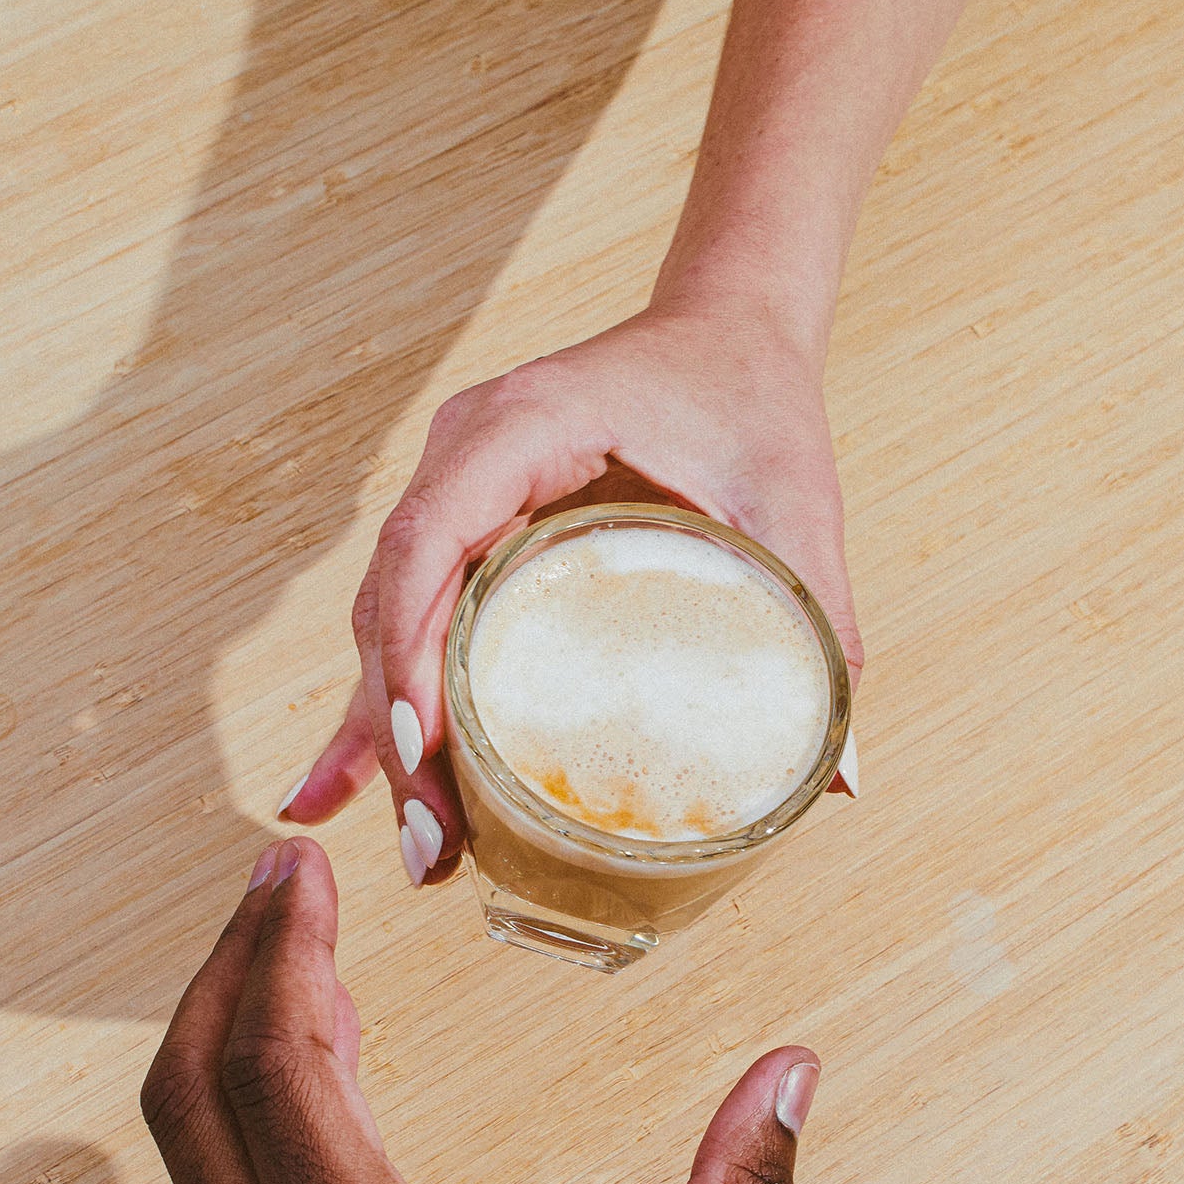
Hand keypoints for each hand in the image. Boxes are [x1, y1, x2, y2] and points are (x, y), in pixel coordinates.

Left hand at [139, 837, 818, 1183]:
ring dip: (230, 1041)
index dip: (278, 952)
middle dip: (222, 974)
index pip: (281, 1077)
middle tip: (278, 877)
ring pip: (204, 1163)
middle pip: (193, 1106)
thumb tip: (794, 1064)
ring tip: (294, 947)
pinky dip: (259, 1114)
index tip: (295, 863)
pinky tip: (332, 1071)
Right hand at [275, 300, 861, 883]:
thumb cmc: (751, 399)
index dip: (412, 651)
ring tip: (421, 851)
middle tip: (433, 846)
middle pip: (395, 605)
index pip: (429, 541)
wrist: (727, 332)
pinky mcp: (467, 532)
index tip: (426, 749)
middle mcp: (462, 457)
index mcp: (520, 428)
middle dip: (401, 732)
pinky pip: (412, 625)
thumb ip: (821, 626)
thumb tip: (840, 780)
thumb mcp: (794, 508)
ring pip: (392, 627)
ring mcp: (454, 494)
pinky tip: (343, 790)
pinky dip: (391, 707)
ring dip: (393, 738)